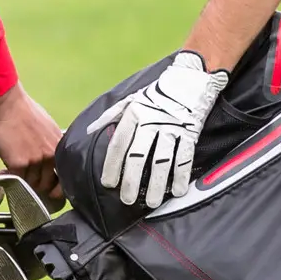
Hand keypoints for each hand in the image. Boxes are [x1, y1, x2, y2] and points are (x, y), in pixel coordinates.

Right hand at [0, 85, 65, 207]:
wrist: (7, 103)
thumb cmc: (23, 110)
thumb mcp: (47, 127)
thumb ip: (50, 145)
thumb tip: (48, 158)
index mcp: (59, 146)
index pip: (65, 175)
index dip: (59, 188)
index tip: (52, 193)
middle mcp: (50, 154)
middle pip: (47, 183)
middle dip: (36, 184)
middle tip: (26, 180)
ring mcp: (36, 160)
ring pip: (30, 183)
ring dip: (21, 180)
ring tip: (13, 170)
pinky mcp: (19, 163)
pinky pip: (16, 179)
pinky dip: (8, 176)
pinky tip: (4, 169)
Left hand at [92, 51, 229, 207]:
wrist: (190, 77)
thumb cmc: (158, 92)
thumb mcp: (130, 99)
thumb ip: (110, 116)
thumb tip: (89, 130)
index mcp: (134, 114)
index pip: (119, 144)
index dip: (112, 166)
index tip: (108, 184)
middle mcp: (151, 121)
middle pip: (138, 156)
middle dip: (132, 180)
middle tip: (127, 199)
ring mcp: (172, 128)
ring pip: (161, 161)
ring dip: (157, 184)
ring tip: (153, 202)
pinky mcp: (190, 132)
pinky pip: (184, 157)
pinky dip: (181, 175)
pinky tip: (178, 190)